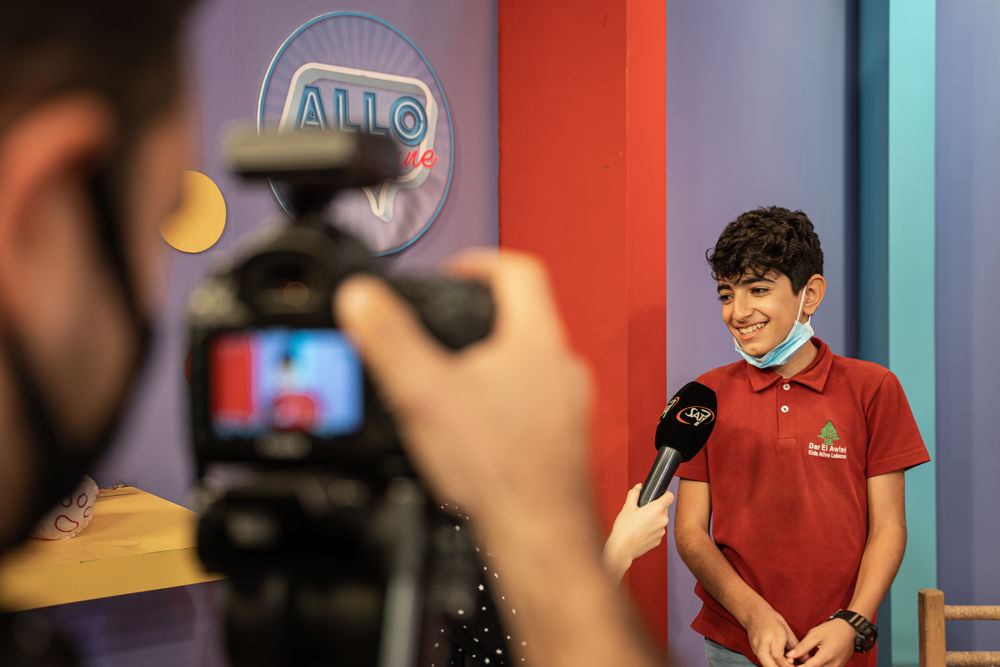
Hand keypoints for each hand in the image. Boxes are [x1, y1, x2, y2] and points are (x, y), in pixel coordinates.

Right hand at [334, 250, 592, 523]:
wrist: (537, 536)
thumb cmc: (498, 472)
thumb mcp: (423, 393)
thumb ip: (388, 340)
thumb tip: (360, 298)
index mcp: (537, 342)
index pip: (518, 271)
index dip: (478, 261)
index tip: (451, 272)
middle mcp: (561, 368)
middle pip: (523, 317)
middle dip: (477, 318)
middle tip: (441, 327)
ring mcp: (567, 406)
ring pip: (528, 363)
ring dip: (489, 363)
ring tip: (448, 379)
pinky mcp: (561, 440)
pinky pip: (531, 402)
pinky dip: (500, 402)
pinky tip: (470, 428)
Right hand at [603, 484, 672, 578]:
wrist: (622, 548)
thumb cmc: (624, 528)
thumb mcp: (627, 507)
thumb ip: (634, 494)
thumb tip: (639, 487)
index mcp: (657, 509)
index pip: (670, 496)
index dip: (664, 493)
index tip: (657, 495)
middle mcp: (663, 520)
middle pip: (664, 508)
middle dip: (655, 507)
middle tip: (641, 509)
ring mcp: (662, 532)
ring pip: (660, 520)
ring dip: (653, 519)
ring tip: (638, 522)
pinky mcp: (658, 541)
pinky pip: (657, 531)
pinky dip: (651, 529)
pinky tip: (639, 531)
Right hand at [744, 605, 798, 666]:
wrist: (754, 613)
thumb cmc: (772, 620)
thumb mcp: (787, 631)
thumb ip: (796, 647)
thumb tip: (807, 660)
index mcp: (774, 634)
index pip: (778, 655)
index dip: (786, 665)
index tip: (795, 666)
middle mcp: (763, 642)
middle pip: (767, 662)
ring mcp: (755, 646)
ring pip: (764, 663)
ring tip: (785, 665)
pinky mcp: (753, 650)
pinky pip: (762, 661)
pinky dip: (771, 664)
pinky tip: (778, 664)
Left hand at [785, 619, 854, 666]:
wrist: (850, 630)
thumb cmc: (832, 629)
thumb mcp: (815, 634)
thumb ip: (803, 646)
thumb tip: (790, 656)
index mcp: (826, 655)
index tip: (787, 664)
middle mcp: (833, 664)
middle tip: (792, 663)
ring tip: (800, 663)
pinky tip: (809, 663)